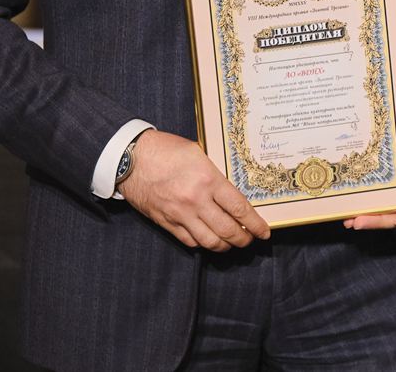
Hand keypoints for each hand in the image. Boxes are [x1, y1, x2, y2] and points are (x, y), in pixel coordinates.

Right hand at [117, 130, 270, 250]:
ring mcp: (179, 214)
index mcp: (208, 180)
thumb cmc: (166, 150)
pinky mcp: (165, 222)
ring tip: (233, 243)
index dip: (255, 224)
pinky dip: (203, 244)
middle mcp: (196, 201)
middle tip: (251, 240)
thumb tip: (231, 191)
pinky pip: (189, 241)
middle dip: (244, 239)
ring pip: (209, 241)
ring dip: (225, 246)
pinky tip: (210, 240)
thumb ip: (216, 174)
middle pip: (227, 230)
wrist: (131, 159)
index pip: (239, 209)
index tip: (264, 232)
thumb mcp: (199, 154)